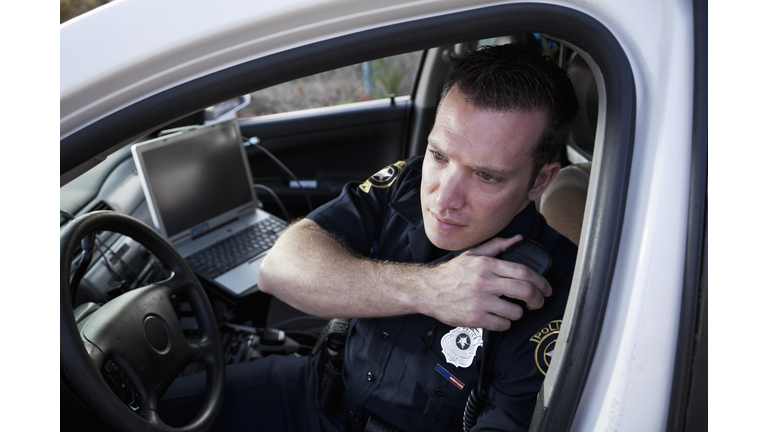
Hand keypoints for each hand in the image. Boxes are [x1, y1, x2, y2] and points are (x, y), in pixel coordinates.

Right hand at [422, 235, 552, 330]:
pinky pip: (502, 324)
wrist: (428, 290)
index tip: (545, 288)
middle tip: (538, 302)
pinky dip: (505, 323)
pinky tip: (498, 317)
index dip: (541, 282)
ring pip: (515, 311)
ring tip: (512, 309)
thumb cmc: (451, 273)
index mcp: (487, 265)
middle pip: (525, 291)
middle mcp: (485, 282)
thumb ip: (497, 246)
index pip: (524, 272)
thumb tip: (517, 239)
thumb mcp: (473, 255)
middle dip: (538, 299)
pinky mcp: (475, 318)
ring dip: (518, 312)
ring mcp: (480, 301)